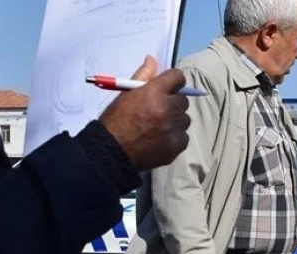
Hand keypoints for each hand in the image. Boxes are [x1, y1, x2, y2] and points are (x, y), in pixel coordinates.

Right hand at [100, 55, 191, 170]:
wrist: (111, 151)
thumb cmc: (116, 121)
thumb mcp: (125, 94)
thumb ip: (142, 76)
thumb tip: (153, 59)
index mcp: (153, 92)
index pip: (177, 77)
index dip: (173, 81)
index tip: (169, 86)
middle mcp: (166, 109)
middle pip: (183, 100)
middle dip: (173, 102)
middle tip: (159, 109)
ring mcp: (173, 129)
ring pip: (185, 119)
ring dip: (175, 120)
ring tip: (158, 126)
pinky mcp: (176, 146)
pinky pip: (184, 137)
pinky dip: (175, 137)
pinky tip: (160, 139)